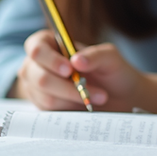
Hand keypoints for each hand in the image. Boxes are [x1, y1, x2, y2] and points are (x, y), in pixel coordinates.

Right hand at [14, 31, 143, 111]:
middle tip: (88, 88)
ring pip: (45, 97)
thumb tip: (76, 61)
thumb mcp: (111, 57)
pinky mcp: (43, 107)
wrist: (120, 98)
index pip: (36, 48)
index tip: (69, 69)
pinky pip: (50, 112)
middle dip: (65, 86)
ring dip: (73, 98)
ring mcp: (37, 88)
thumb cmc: (112, 71)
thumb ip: (96, 55)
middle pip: (37, 76)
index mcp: (49, 43)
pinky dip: (71, 109)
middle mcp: (38, 65)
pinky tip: (86, 104)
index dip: (50, 59)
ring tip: (97, 97)